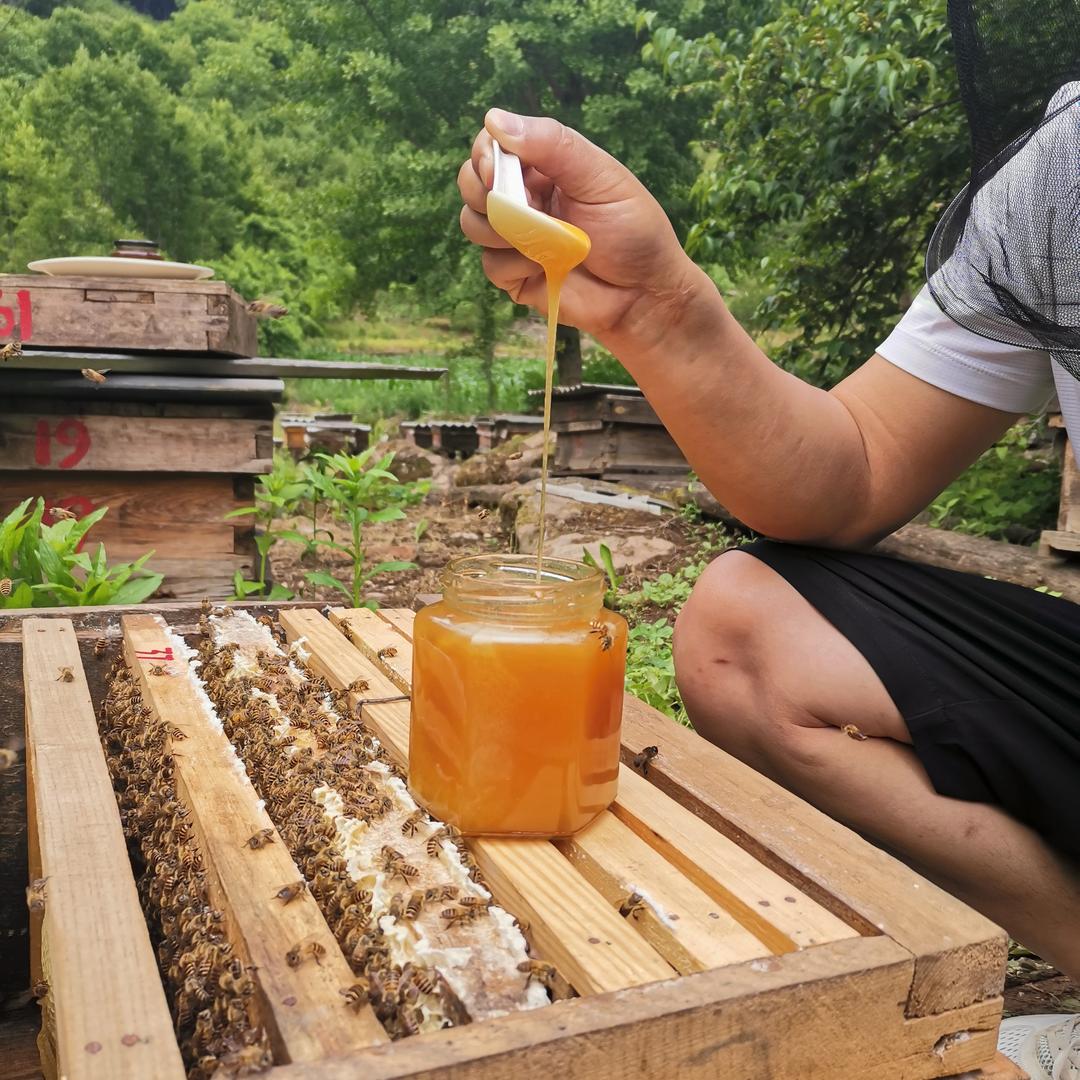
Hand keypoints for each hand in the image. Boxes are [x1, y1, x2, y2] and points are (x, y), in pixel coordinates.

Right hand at [458, 109, 701, 343]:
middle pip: (471, 183)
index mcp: (543, 167)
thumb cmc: (632, 230)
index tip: (496, 170)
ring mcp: (516, 238)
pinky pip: (489, 265)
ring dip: (497, 230)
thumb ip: (553, 145)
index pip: (492, 146)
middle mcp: (524, 198)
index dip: (484, 154)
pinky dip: (512, 264)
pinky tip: (542, 266)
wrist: (644, 293)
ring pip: (472, 223)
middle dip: (482, 192)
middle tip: (518, 206)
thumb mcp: (600, 177)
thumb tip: (495, 119)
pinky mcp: (514, 275)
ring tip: (539, 240)